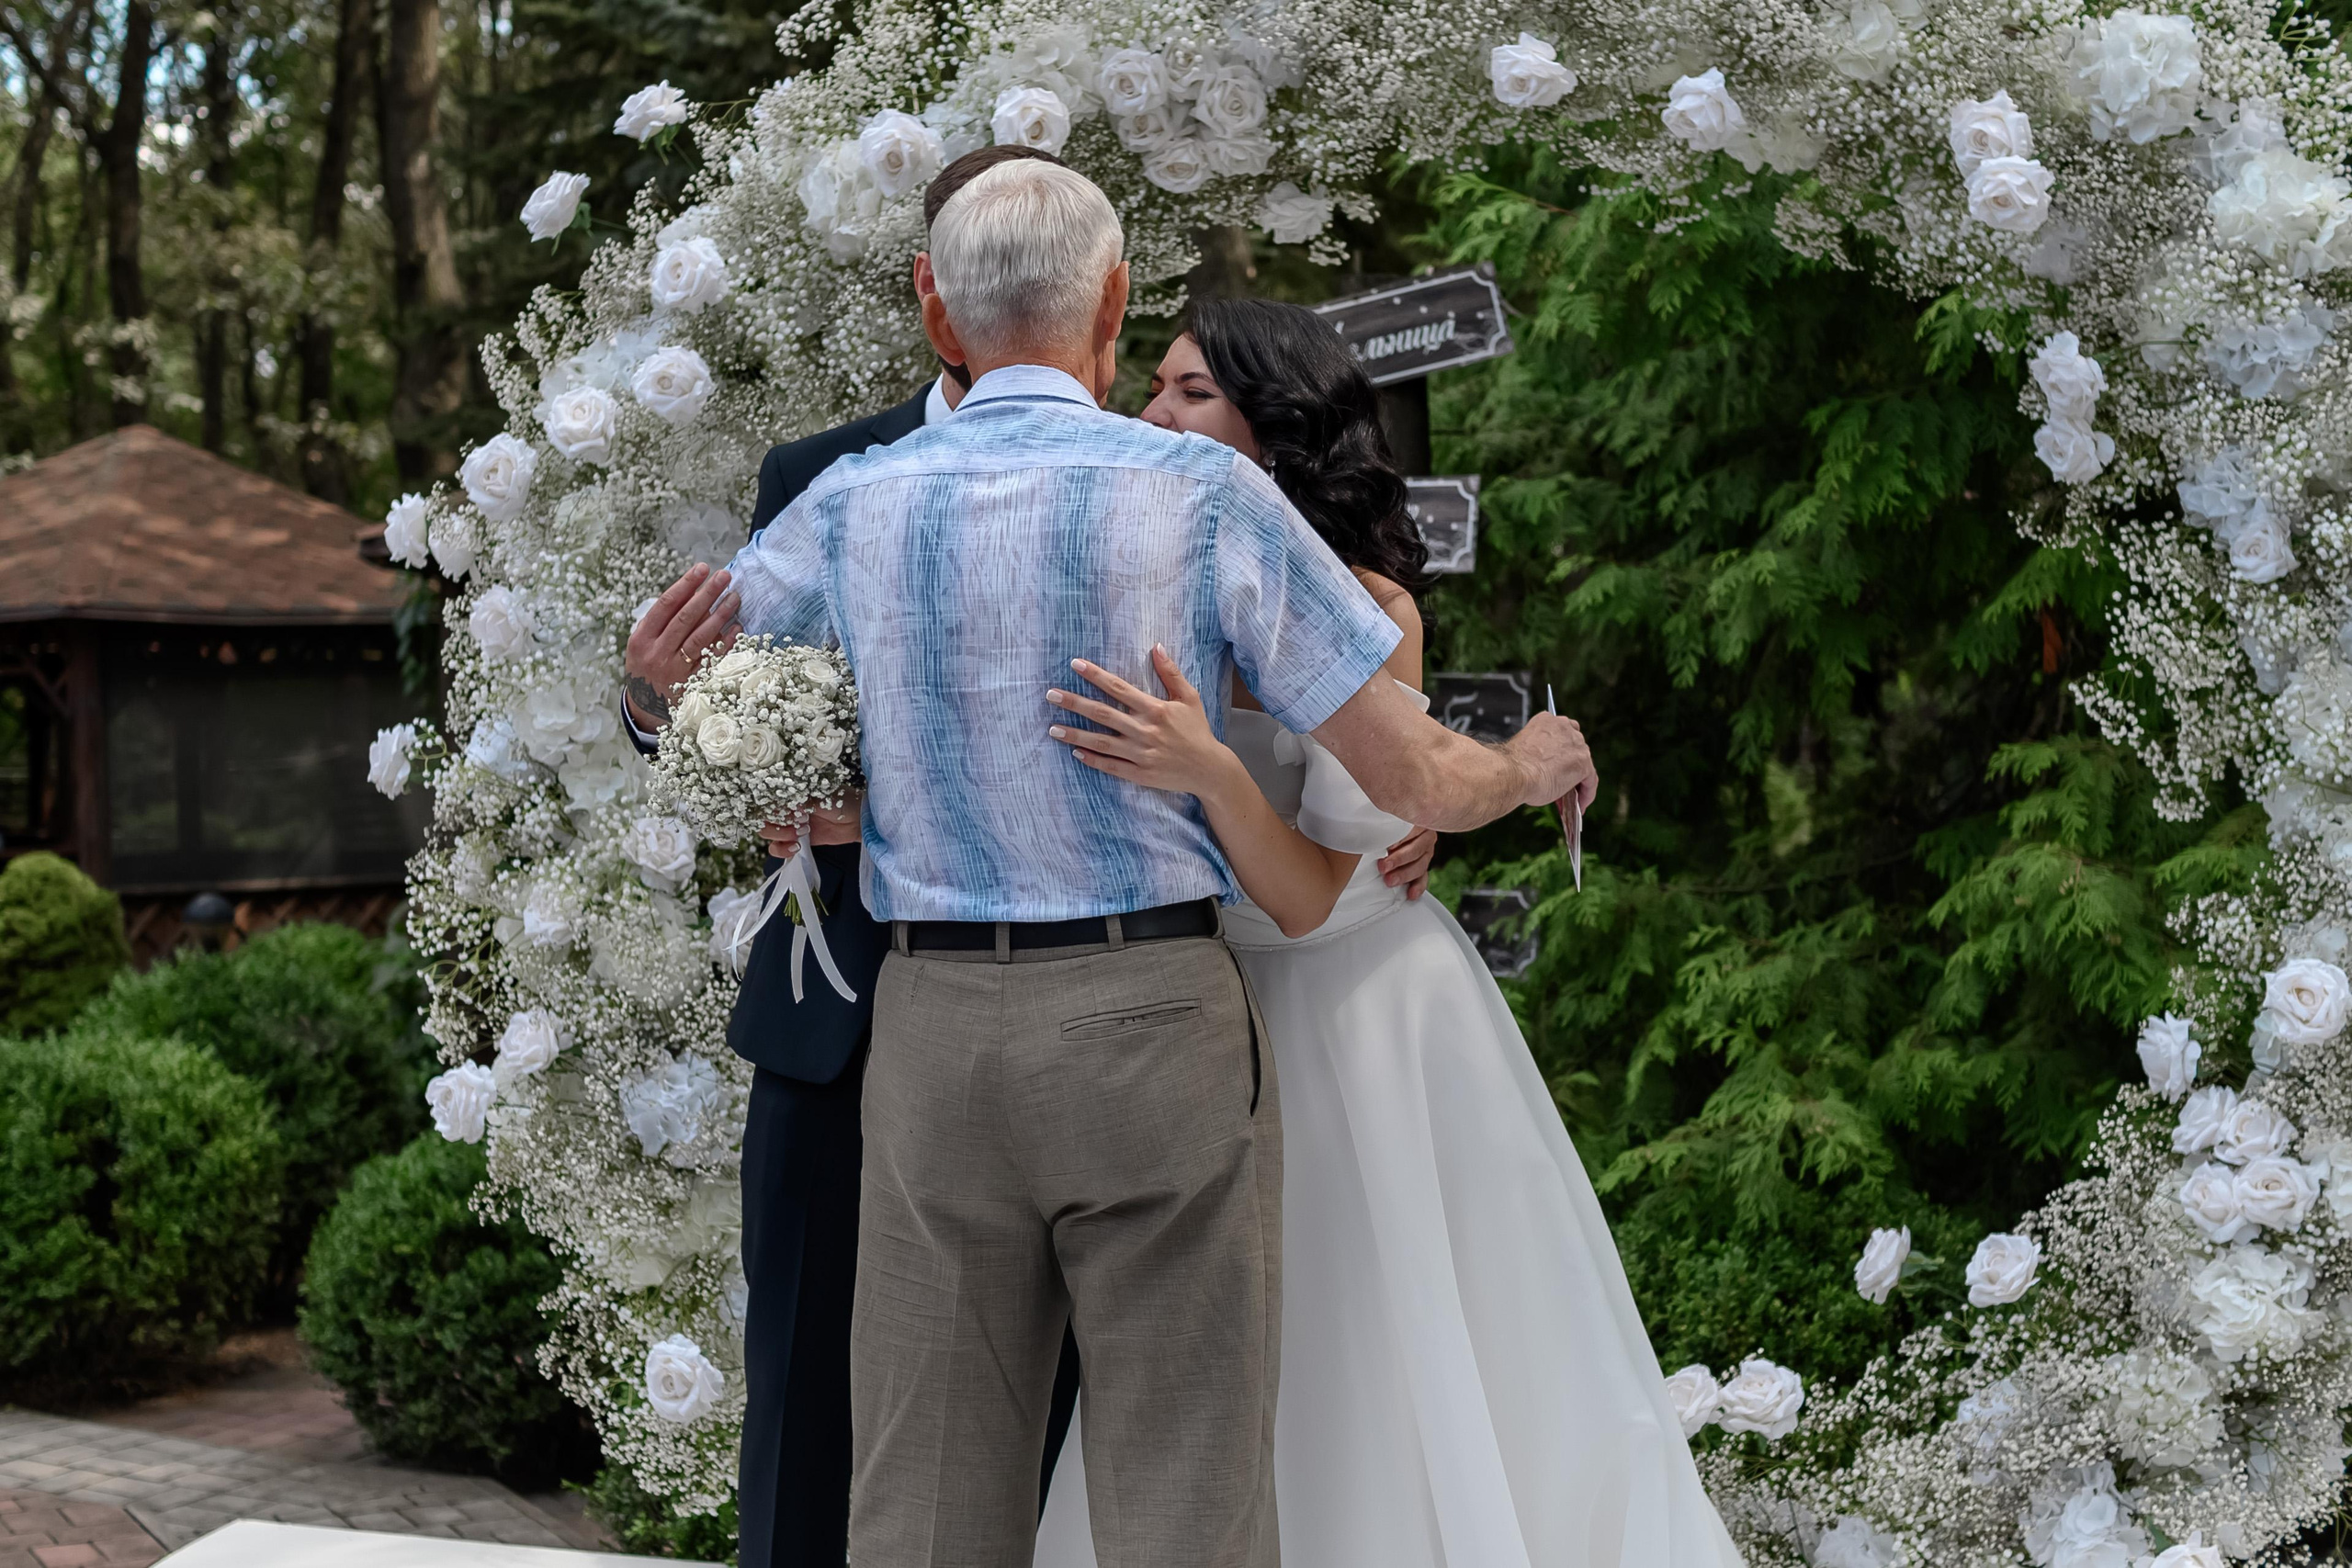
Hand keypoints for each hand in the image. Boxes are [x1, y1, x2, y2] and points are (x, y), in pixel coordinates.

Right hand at [624, 563, 740, 729]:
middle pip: (686, 618)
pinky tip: (738, 628)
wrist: (645, 706)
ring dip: (720, 615)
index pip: (666, 605)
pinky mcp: (692, 685)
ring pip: (701, 638)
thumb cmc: (647, 664)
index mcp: (642, 638)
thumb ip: (661, 620)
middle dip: (707, 594)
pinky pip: (713, 661)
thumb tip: (693, 590)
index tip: (702, 568)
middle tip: (725, 576)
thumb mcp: (642, 643)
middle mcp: (657, 653)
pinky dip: (727, 644)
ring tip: (734, 597)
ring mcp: (675, 671)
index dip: (685, 584)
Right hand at [758, 799, 861, 858]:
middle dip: (777, 822)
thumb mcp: (822, 797)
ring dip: (780, 835)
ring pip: (767, 832)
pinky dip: (782, 849)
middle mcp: (786, 807)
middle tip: (800, 822)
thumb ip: (802, 801)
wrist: (858, 820)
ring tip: (801, 833)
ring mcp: (789, 824)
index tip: (792, 810)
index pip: (767, 797)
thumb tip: (786, 806)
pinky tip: (796, 847)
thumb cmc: (843, 801)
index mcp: (790, 791)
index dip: (773, 806)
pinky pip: (778, 847)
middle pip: (762, 816)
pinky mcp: (795, 840)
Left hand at [1048, 647, 1241, 799]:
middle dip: (1075, 703)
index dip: (1096, 675)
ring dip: (1075, 734)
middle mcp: (1145, 731)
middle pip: (1103, 714)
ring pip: (1102, 742)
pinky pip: (1111, 766)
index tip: (1075, 665)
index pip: (1119, 688)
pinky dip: (1092, 760)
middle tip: (1050, 694)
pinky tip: (1074, 752)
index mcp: (1156, 709)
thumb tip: (1156, 646)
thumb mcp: (1189, 698)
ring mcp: (1141, 754)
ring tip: (1052, 728)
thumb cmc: (1198, 730)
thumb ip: (1171, 673)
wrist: (1209, 770)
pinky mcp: (1140, 774)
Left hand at [1378, 826, 1437, 899]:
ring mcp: (1426, 853)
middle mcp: (1426, 836)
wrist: (1387, 833)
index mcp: (1418, 821)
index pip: (1412, 830)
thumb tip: (1369, 827)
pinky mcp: (1423, 866)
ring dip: (1404, 875)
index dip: (1400, 839)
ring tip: (1389, 880)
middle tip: (1383, 866)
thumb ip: (1383, 825)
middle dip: (1399, 860)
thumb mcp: (1385, 821)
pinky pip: (1423, 878)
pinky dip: (1417, 887)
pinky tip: (1411, 893)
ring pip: (1420, 866)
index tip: (1389, 847)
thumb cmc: (1385, 826)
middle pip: (1416, 850)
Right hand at [1510, 711, 1597, 818]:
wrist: (1513, 774)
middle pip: (1575, 748)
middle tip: (1562, 785)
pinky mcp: (1583, 763)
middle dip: (1569, 767)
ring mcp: (1576, 745)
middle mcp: (1564, 727)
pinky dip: (1586, 793)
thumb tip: (1545, 772)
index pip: (1562, 733)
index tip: (1557, 765)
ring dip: (1577, 782)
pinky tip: (1580, 805)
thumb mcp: (1525, 754)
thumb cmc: (1512, 767)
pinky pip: (1590, 780)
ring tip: (1571, 799)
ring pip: (1583, 765)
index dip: (1561, 751)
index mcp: (1547, 721)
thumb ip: (1539, 756)